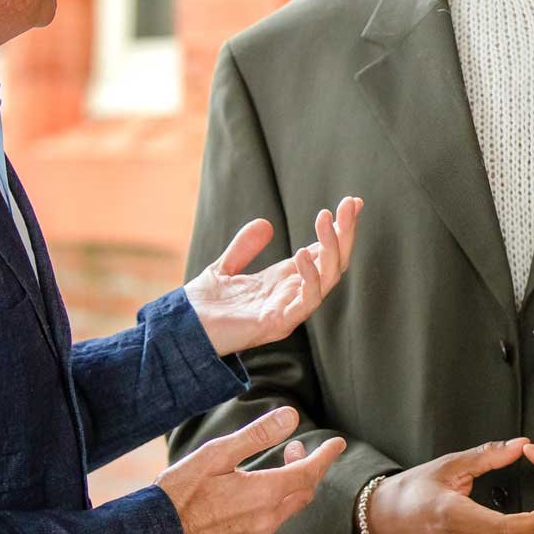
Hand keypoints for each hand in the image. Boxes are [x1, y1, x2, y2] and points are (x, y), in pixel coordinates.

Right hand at [155, 407, 345, 533]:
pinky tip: (239, 505)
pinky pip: (261, 533)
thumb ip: (257, 436)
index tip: (337, 443)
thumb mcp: (216, 454)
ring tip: (264, 474)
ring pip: (281, 514)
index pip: (309, 473)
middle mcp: (266, 522)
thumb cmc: (179, 492)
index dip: (325, 456)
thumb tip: (291, 416)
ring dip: (282, 492)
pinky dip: (261, 514)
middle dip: (304, 470)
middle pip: (300, 494)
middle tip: (292, 450)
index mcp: (264, 494)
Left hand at [185, 198, 361, 354]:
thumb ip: (244, 248)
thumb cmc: (203, 307)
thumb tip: (265, 224)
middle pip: (333, 264)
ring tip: (325, 220)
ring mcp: (289, 311)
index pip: (322, 253)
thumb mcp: (225, 268)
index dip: (338, 229)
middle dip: (345, 234)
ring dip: (332, 248)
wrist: (181, 330)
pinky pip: (307, 301)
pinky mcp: (278, 323)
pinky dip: (311, 277)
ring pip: (328, 280)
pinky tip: (304, 253)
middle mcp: (292, 296)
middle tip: (350, 204)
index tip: (351, 203)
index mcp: (284, 283)